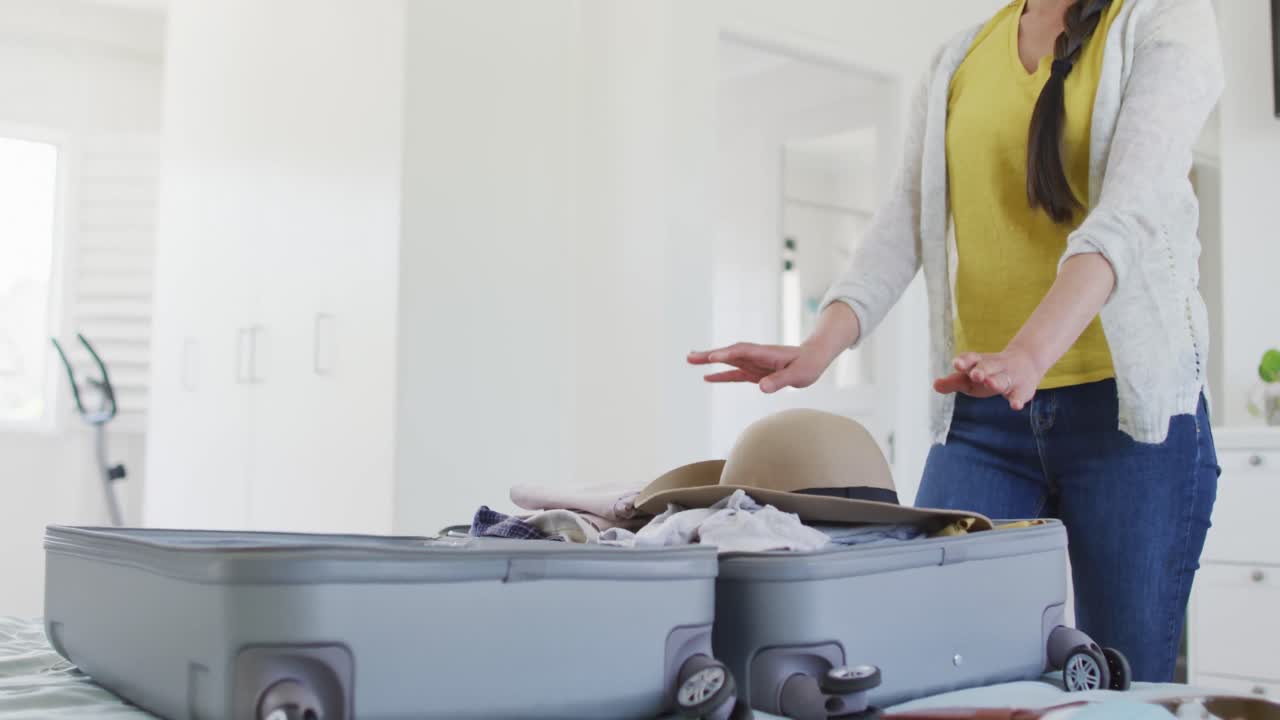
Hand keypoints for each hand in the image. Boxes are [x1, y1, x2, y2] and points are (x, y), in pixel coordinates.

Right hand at [688, 342, 829, 393]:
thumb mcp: (799, 375)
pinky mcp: (754, 372)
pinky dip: (720, 375)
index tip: (712, 357)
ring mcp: (753, 363)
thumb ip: (780, 381)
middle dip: (710, 355)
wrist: (813, 358)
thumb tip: (761, 387)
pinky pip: (734, 373)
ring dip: (709, 361)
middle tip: (690, 356)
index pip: (743, 352)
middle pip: (729, 353)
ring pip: (728, 361)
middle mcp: (756, 356)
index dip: (727, 354)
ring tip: (690, 360)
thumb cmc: (808, 364)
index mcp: (766, 354)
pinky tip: (706, 377)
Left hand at [933, 346, 1044, 410]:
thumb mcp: (970, 378)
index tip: (957, 364)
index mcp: (979, 362)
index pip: (971, 358)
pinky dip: (1017, 400)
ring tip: (990, 383)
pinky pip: (1020, 395)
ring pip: (1002, 379)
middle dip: (981, 370)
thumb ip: (953, 382)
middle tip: (975, 374)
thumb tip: (935, 385)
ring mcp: (1010, 377)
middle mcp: (995, 367)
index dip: (964, 361)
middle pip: (987, 366)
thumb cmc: (988, 374)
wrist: (1026, 364)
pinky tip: (1015, 405)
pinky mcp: (1022, 389)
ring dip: (996, 381)